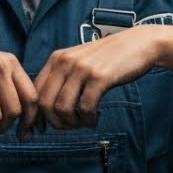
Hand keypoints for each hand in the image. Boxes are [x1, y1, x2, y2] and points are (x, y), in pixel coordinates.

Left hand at [33, 25, 163, 130]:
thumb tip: (46, 107)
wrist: (138, 43)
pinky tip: (95, 118)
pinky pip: (85, 108)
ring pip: (62, 108)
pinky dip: (88, 120)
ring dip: (72, 123)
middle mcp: (65, 62)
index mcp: (56, 58)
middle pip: (45, 103)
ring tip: (84, 122)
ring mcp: (82, 69)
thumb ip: (62, 77)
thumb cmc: (109, 58)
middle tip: (69, 127)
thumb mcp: (79, 61)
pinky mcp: (99, 77)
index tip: (41, 129)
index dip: (35, 115)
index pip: (34, 91)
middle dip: (55, 123)